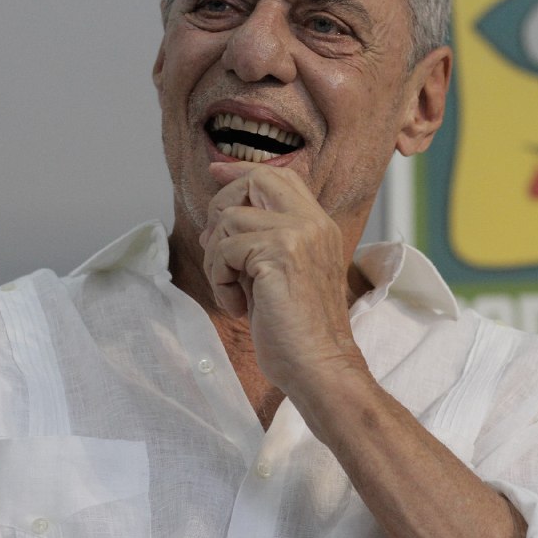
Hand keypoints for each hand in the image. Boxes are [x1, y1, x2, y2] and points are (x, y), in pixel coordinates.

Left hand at [200, 161, 365, 394]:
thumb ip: (262, 242)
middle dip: (222, 207)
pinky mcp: (279, 254)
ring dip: (216, 258)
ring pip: (229, 218)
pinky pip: (225, 249)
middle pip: (256, 179)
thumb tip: (217, 222)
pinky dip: (219, 279)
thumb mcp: (284, 275)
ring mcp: (298, 235)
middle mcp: (313, 223)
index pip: (280, 176)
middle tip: (219, 252)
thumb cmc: (299, 332)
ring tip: (233, 290)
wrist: (321, 366)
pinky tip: (237, 305)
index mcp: (319, 226)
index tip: (216, 172)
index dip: (243, 171)